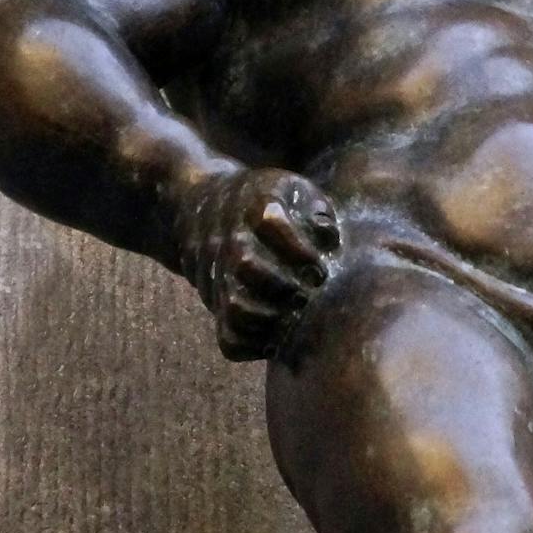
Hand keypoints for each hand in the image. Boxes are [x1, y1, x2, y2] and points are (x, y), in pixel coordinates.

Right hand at [172, 168, 338, 360]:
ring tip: (296, 314)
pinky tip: (280, 335)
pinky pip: (229, 336)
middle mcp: (230, 241)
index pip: (270, 224)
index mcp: (253, 208)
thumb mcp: (293, 190)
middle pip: (246, 265)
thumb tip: (327, 239)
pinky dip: (255, 343)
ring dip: (272, 316)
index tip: (319, 265)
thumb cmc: (268, 202)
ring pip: (236, 305)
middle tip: (311, 291)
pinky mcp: (216, 303)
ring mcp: (218, 275)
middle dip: (287, 284)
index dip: (300, 248)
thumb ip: (316, 209)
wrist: (206, 207)